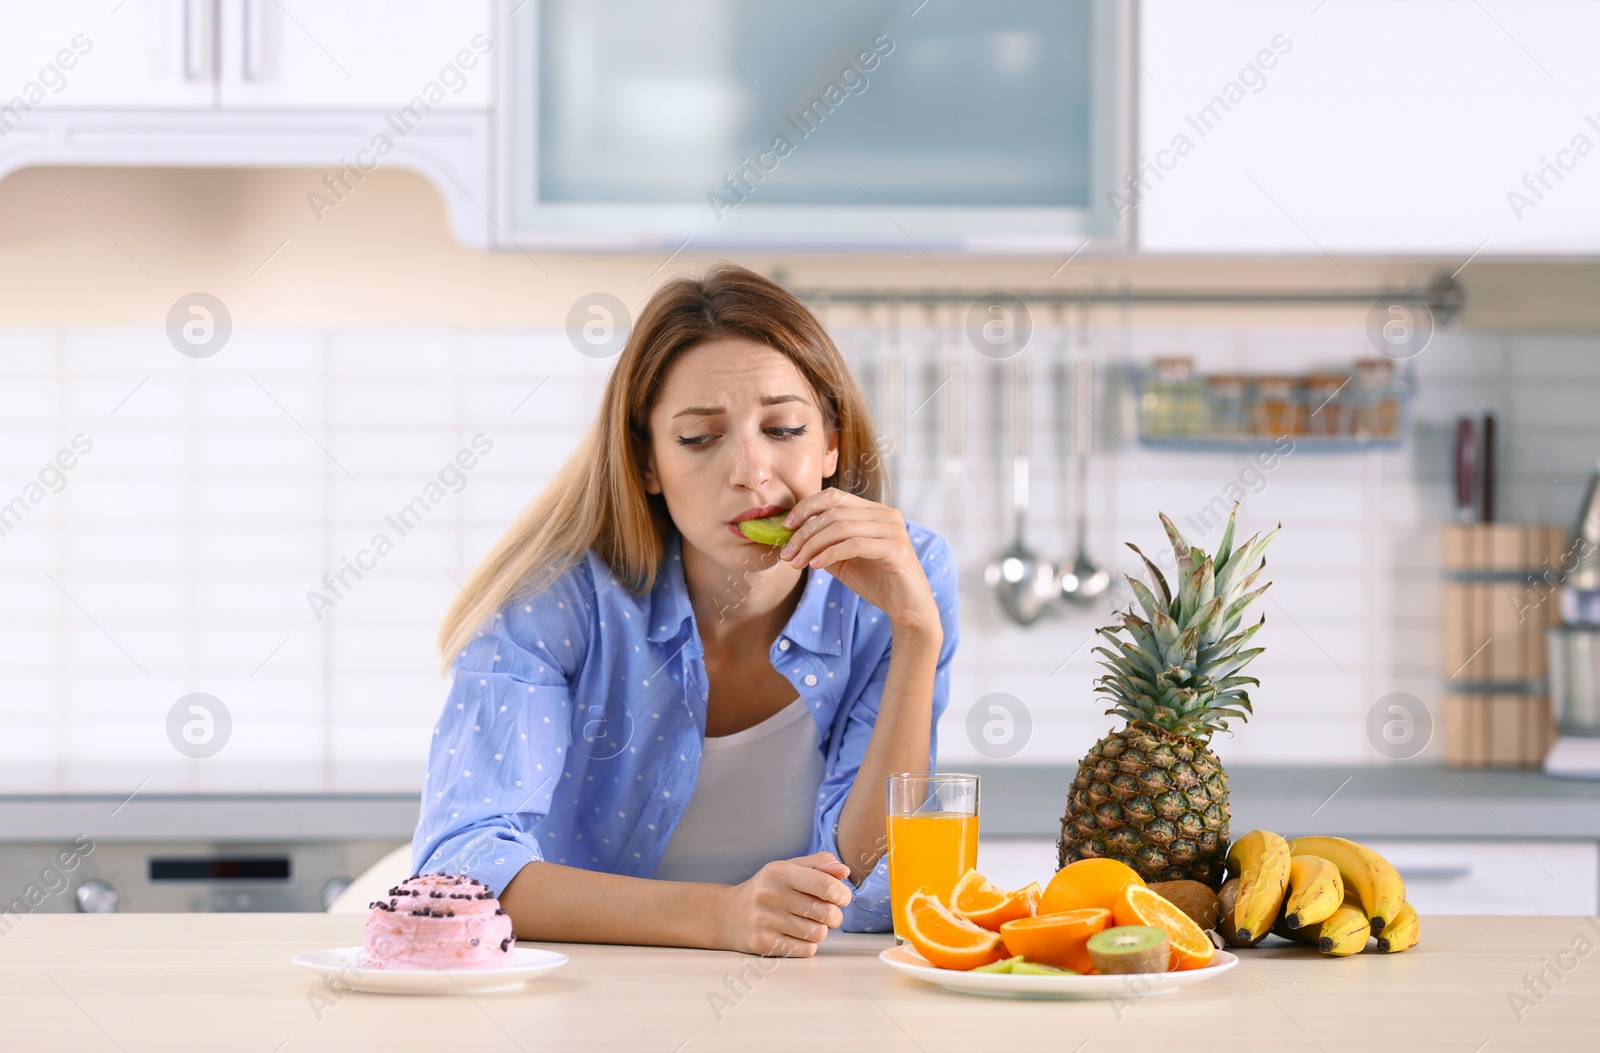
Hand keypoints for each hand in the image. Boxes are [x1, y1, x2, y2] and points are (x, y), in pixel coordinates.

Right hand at [717, 852, 852, 956]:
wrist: (728, 914)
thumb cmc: (767, 889)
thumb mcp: (789, 867)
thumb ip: (819, 864)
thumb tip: (844, 871)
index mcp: (780, 872)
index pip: (826, 885)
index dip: (842, 894)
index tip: (841, 897)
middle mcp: (770, 895)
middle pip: (826, 913)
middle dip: (835, 916)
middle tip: (827, 913)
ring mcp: (765, 921)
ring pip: (818, 934)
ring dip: (820, 931)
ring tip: (809, 923)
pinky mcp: (764, 944)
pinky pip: (806, 950)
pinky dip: (808, 945)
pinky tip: (796, 935)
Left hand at [780, 489, 940, 638]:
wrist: (908, 609)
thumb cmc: (877, 583)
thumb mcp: (843, 561)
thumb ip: (824, 545)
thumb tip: (793, 537)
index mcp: (874, 511)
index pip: (834, 496)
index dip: (807, 507)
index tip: (786, 526)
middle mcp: (886, 514)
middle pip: (834, 513)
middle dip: (804, 534)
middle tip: (787, 554)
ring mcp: (893, 530)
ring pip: (842, 527)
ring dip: (813, 545)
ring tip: (798, 563)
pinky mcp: (897, 549)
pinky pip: (855, 545)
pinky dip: (831, 553)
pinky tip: (816, 566)